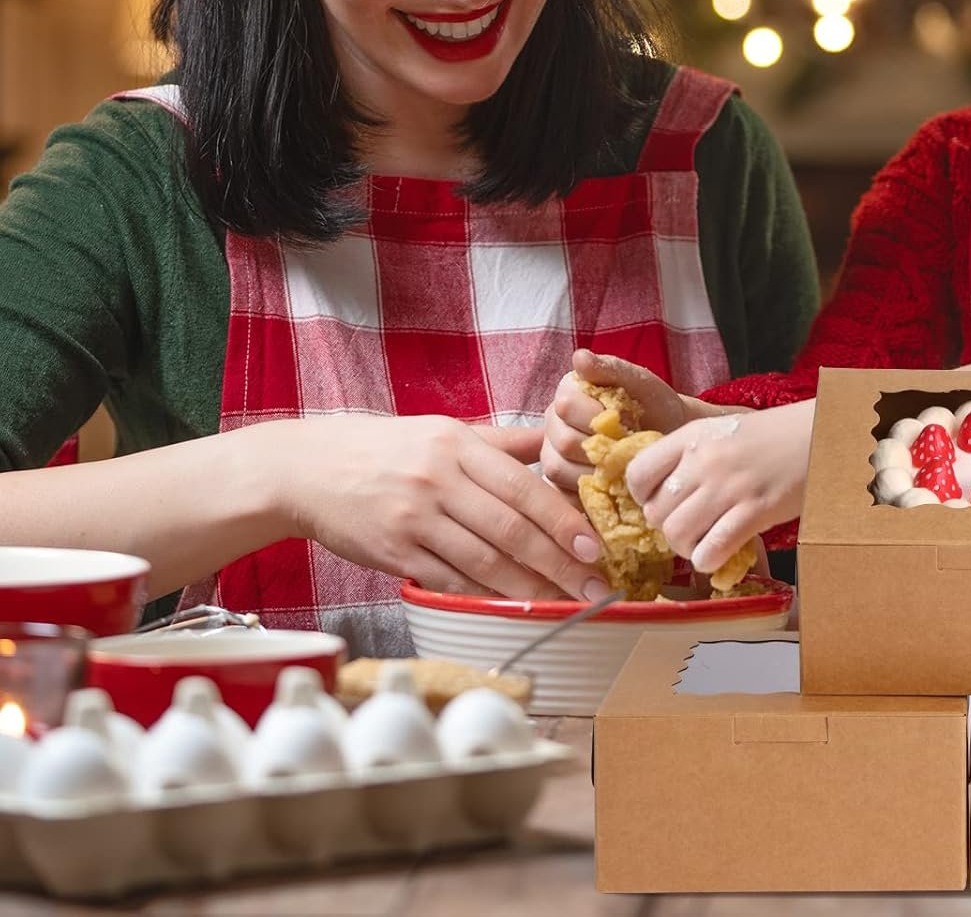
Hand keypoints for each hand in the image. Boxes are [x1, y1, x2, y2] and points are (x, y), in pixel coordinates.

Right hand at [275, 414, 609, 601]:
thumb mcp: (444, 430)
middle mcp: (438, 480)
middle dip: (560, 563)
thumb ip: (501, 442)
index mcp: (457, 445)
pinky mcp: (393, 554)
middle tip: (596, 586)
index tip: (595, 546)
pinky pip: (449, 582)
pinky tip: (514, 606)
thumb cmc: (386, 449)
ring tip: (564, 603)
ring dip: (529, 588)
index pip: (523, 486)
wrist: (307, 470)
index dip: (563, 519)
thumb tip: (555, 439)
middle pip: (511, 529)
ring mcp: (413, 519)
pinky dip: (484, 597)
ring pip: (483, 562)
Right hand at [540, 348, 694, 502]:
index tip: (629, 419)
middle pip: (562, 441)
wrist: (669, 436)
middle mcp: (552, 423)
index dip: (599, 416)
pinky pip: (561, 496)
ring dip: (595, 473)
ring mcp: (552, 455)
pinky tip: (610, 490)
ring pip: (558, 470)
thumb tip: (579, 357)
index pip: (566, 406)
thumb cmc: (653, 405)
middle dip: (601, 447)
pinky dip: (585, 496)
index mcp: (567, 392)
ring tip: (624, 469)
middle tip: (629, 448)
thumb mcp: (639, 382)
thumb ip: (610, 369)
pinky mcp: (560, 486)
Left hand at [623, 401, 812, 575]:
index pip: (638, 473)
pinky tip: (719, 554)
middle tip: (687, 527)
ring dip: (686, 548)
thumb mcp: (721, 431)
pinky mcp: (754, 513)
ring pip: (677, 536)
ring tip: (702, 543)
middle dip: (667, 527)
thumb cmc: (771, 435)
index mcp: (691, 436)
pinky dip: (708, 560)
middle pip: (656, 512)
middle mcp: (703, 461)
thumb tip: (661, 489)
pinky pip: (711, 551)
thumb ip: (689, 454)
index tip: (658, 501)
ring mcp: (728, 488)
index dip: (642, 496)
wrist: (819, 434)